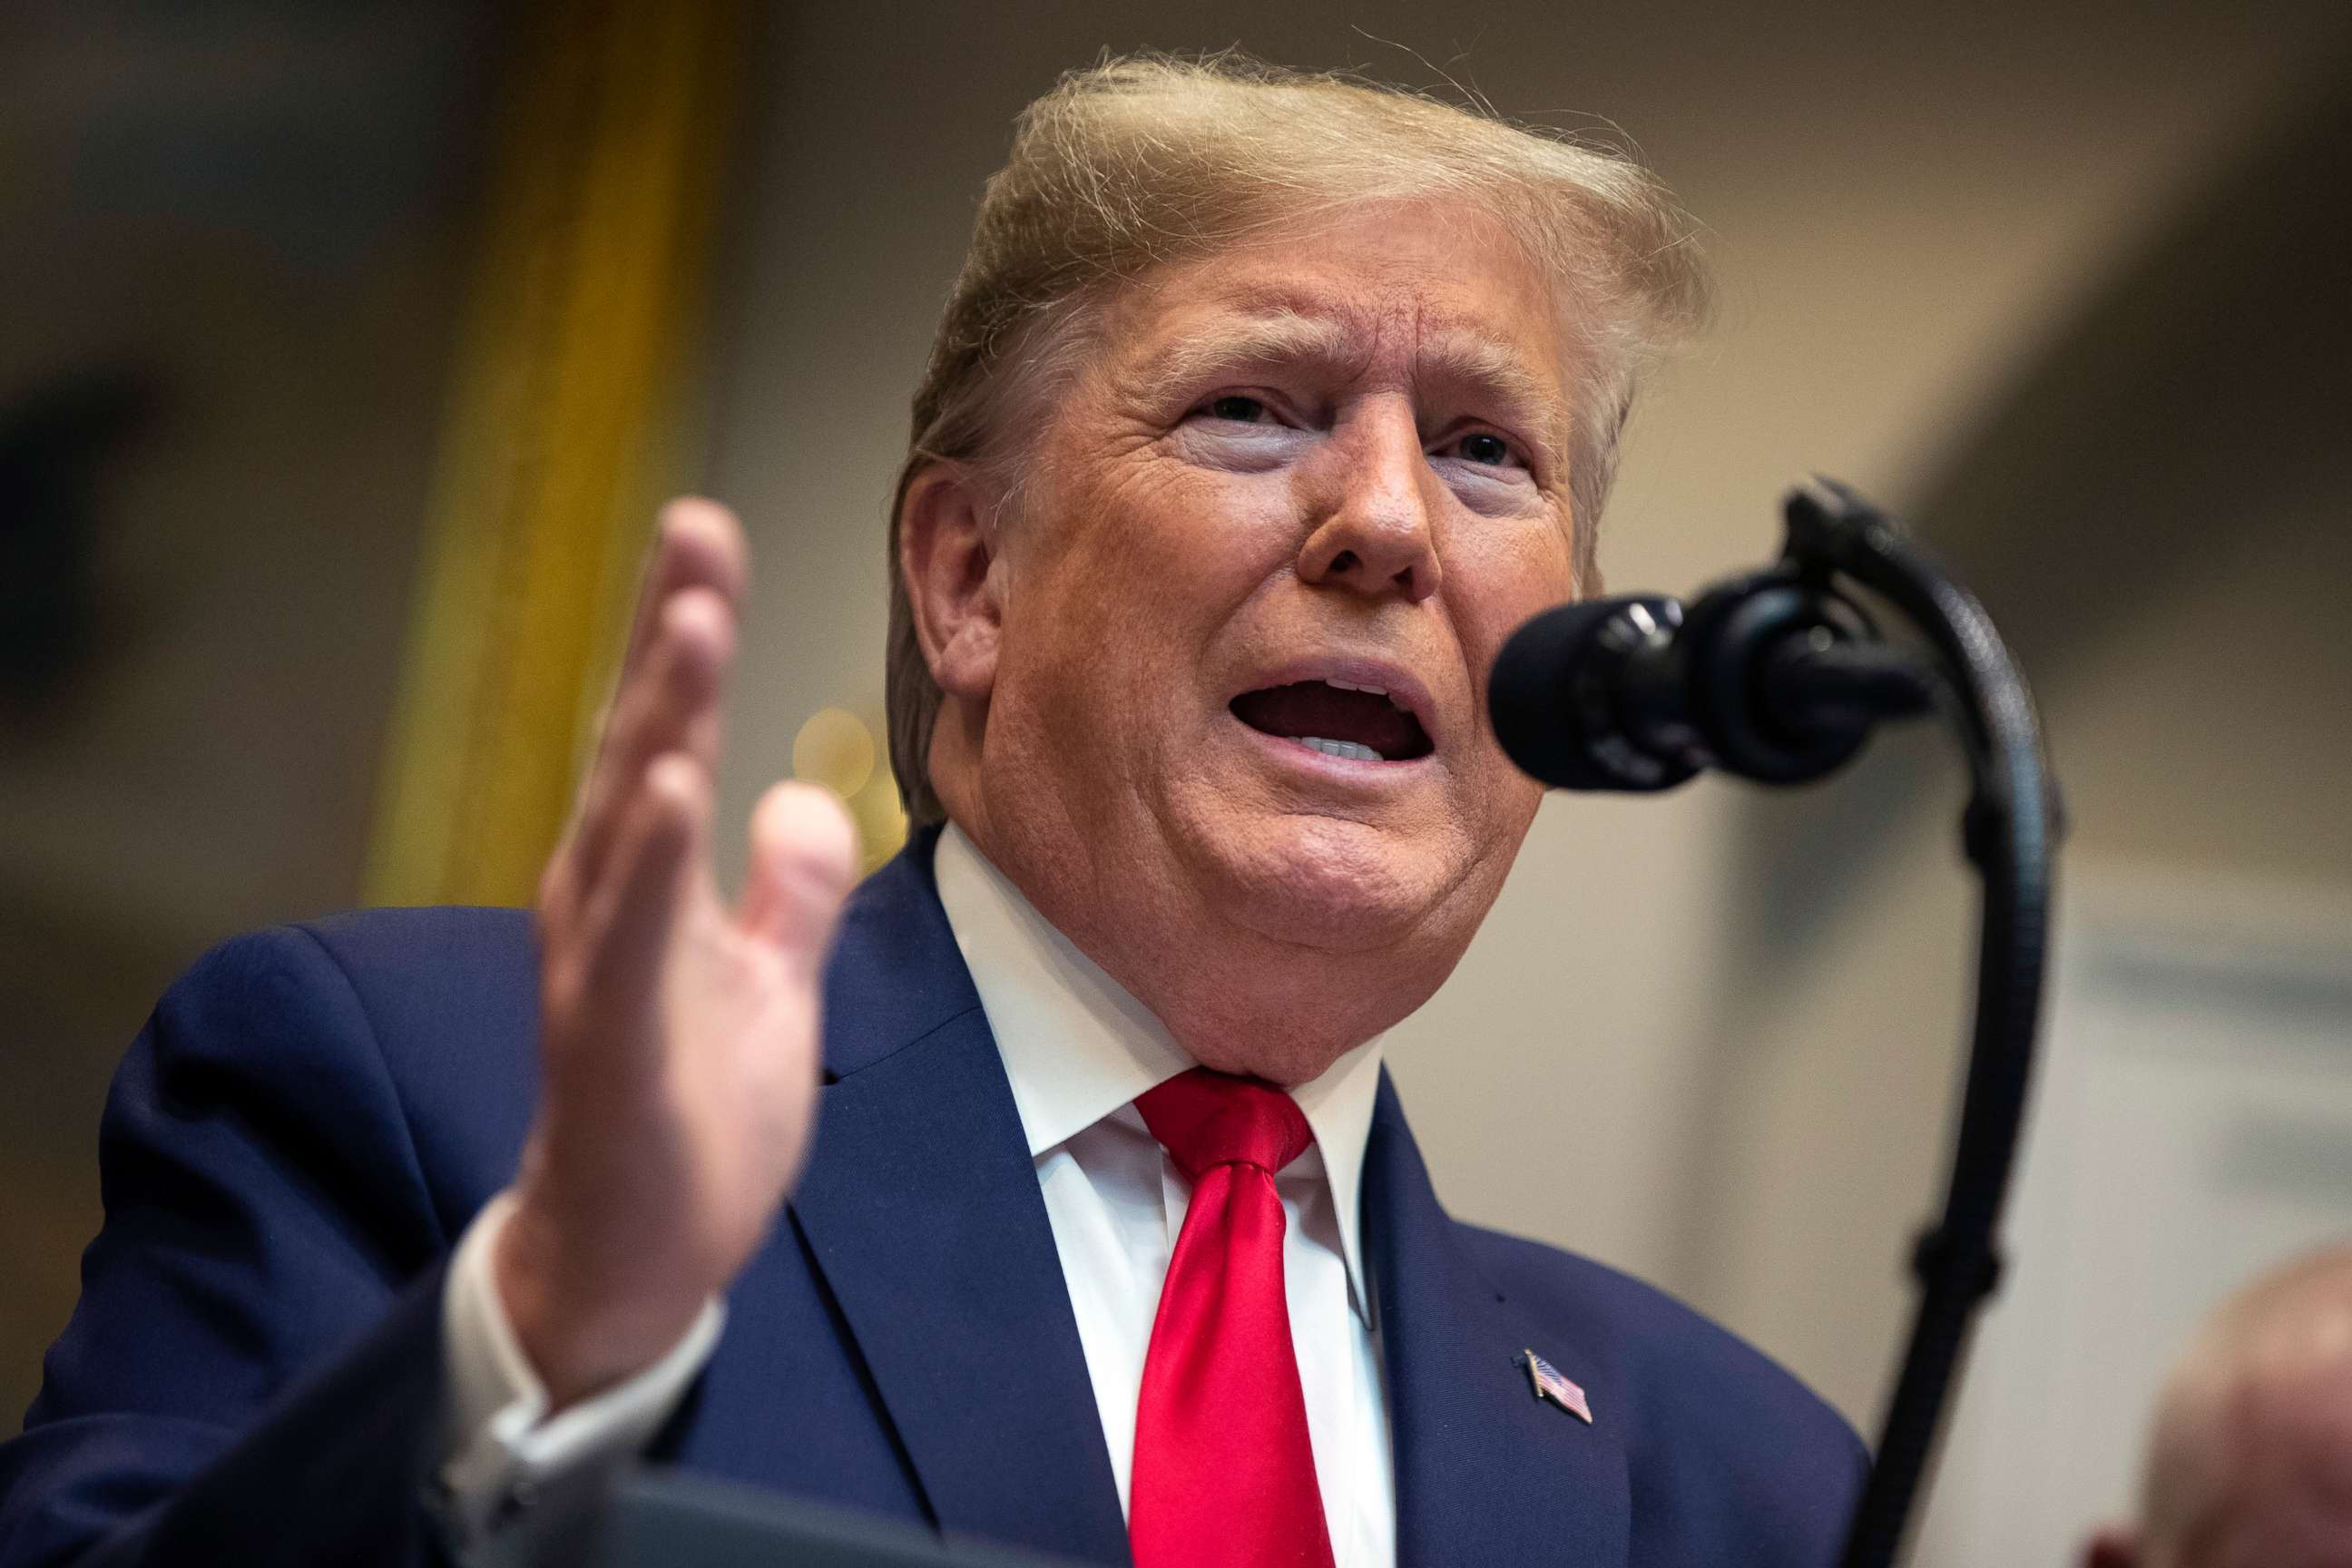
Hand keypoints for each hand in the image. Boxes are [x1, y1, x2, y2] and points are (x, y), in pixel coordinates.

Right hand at [494, 498, 857, 1408]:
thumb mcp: (769, 987)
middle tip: (695, 527)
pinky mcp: (608, 1046)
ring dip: (657, 719)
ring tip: (693, 622)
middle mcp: (605, 904)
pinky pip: (627, 942)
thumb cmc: (689, 1118)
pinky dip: (648, 864)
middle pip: (637, 743)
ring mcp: (599, 970)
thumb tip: (807, 798)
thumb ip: (789, 892)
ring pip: (625, 822)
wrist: (636, 1261)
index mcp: (643, 882)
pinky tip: (670, 789)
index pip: (667, 733)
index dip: (685, 631)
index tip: (706, 534)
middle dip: (667, 633)